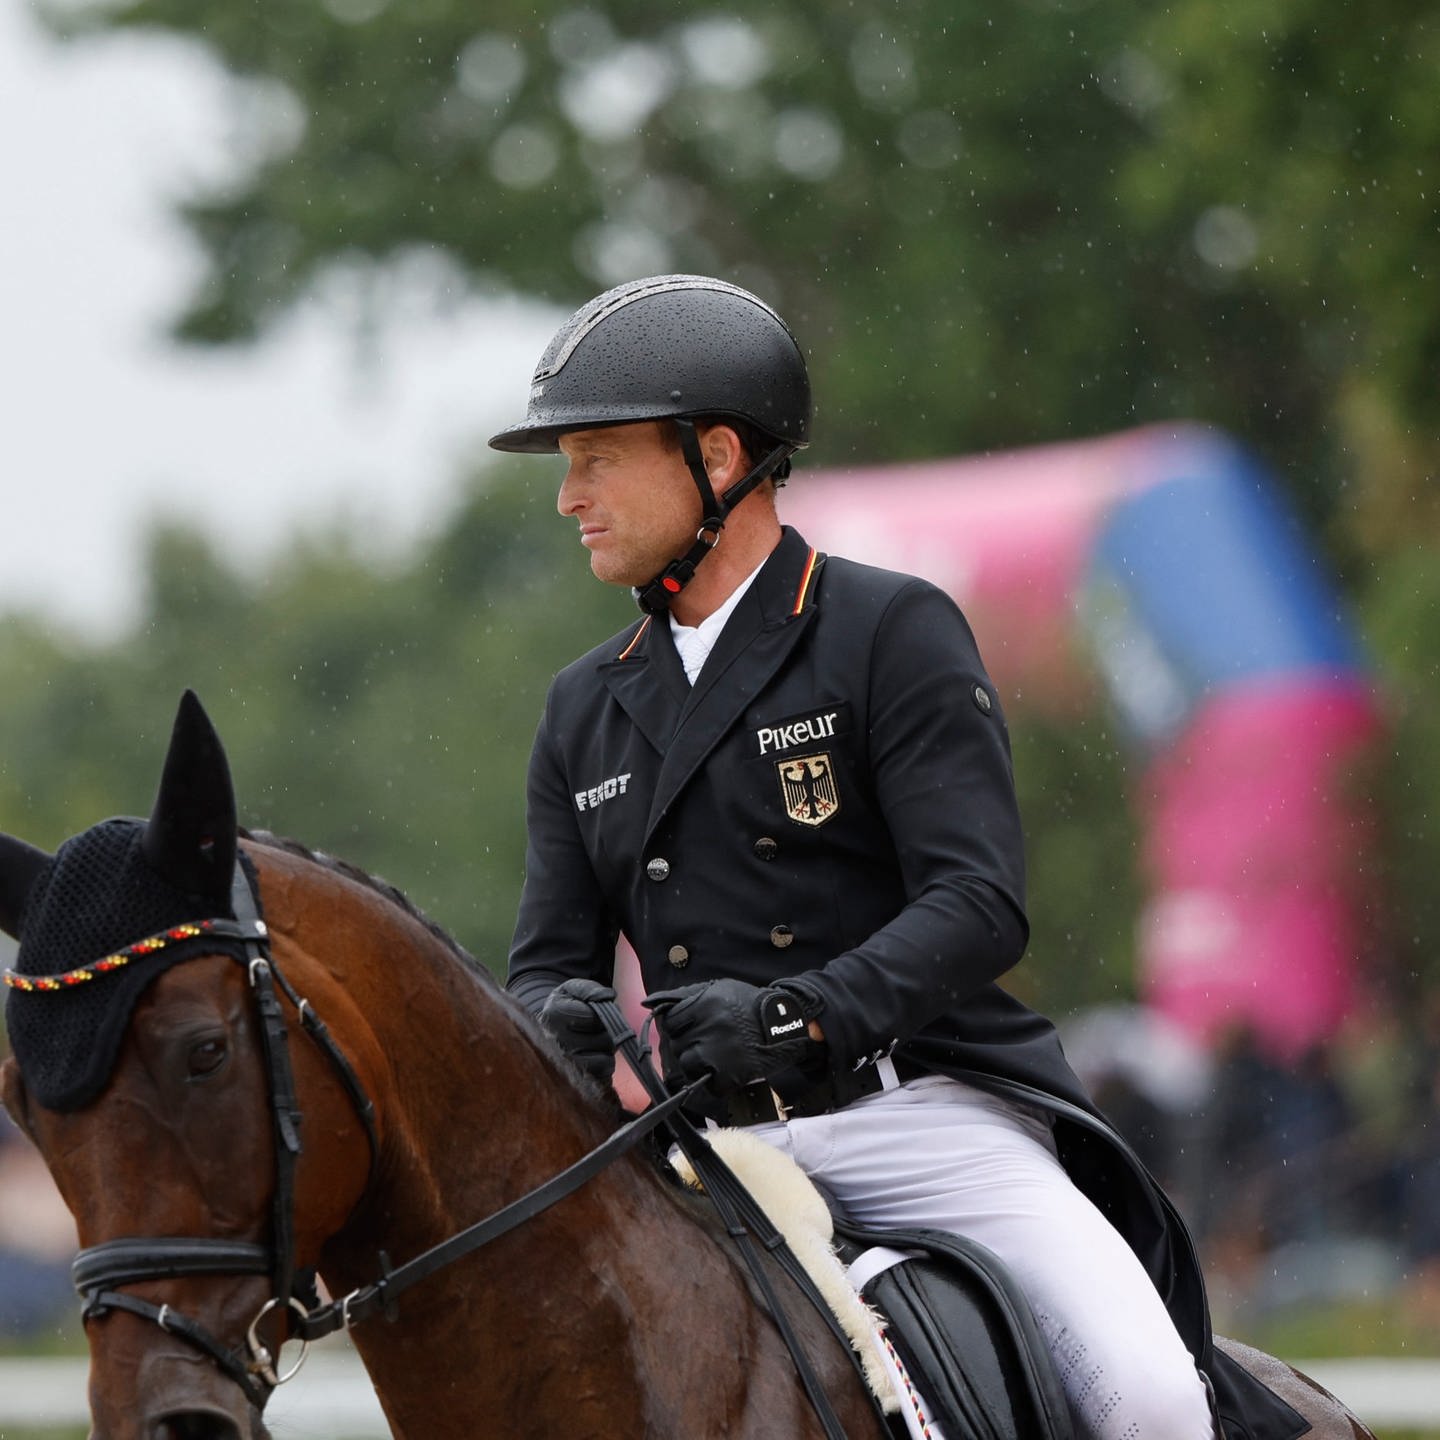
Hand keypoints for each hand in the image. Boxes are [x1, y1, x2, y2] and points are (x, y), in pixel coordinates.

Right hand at [538, 978, 617, 1083]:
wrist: (546, 1030)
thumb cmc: (563, 1008)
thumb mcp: (571, 990)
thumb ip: (589, 989)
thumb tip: (608, 996)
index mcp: (554, 1015)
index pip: (595, 1017)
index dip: (602, 1014)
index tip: (594, 1012)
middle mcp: (557, 1043)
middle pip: (604, 1040)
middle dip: (607, 1032)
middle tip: (597, 1029)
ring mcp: (564, 1066)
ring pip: (605, 1060)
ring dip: (605, 1051)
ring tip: (594, 1043)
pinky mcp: (574, 1082)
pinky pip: (602, 1076)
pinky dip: (603, 1066)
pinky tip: (593, 1056)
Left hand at [643, 978, 820, 1094]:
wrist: (786, 1023)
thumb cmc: (748, 1005)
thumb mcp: (718, 989)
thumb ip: (682, 995)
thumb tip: (648, 1003)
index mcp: (705, 1004)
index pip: (671, 1022)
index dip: (680, 1027)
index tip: (691, 1029)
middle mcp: (709, 1027)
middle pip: (678, 1045)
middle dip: (688, 1045)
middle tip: (706, 1043)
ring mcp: (719, 1052)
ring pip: (688, 1064)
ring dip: (698, 1063)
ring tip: (714, 1057)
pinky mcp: (730, 1074)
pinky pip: (708, 1085)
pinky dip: (715, 1081)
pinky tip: (725, 1070)